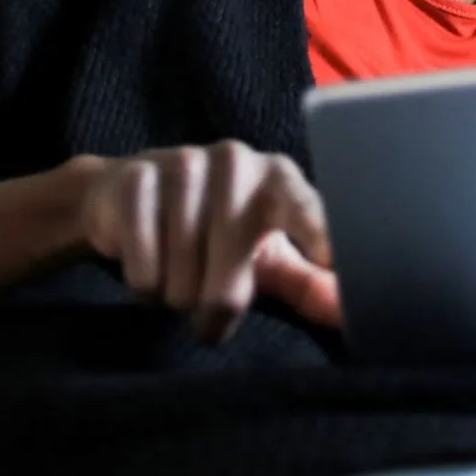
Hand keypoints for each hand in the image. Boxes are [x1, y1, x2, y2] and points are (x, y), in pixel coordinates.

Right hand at [74, 141, 342, 340]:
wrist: (131, 196)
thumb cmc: (216, 233)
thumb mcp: (266, 255)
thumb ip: (308, 283)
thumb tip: (345, 312)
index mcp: (279, 179)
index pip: (305, 207)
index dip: (318, 233)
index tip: (332, 259)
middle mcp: (237, 162)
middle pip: (233, 270)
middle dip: (219, 306)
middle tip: (211, 313)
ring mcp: (185, 163)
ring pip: (183, 277)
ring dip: (178, 296)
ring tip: (179, 275)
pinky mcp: (137, 179)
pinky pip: (143, 268)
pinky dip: (145, 286)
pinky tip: (148, 265)